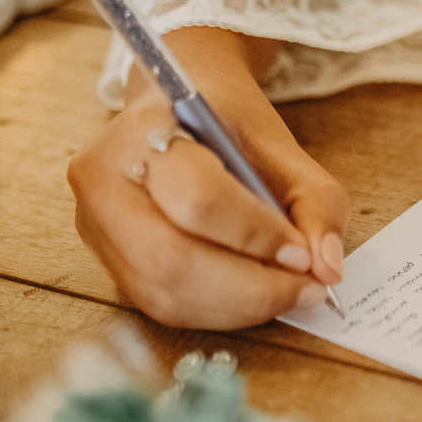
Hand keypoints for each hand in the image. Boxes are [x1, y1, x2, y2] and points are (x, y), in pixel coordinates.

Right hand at [68, 29, 348, 330]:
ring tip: (287, 294)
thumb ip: (316, 203)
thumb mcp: (282, 147)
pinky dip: (217, 312)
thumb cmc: (229, 127)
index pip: (198, 198)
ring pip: (163, 293)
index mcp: (143, 130)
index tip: (304, 254)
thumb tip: (326, 269)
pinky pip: (161, 305)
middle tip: (306, 288)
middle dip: (250, 288)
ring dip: (237, 308)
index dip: (256, 236)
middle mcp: (103, 179)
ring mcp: (95, 224)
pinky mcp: (107, 261)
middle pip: (171, 259)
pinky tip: (254, 298)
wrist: (179, 109)